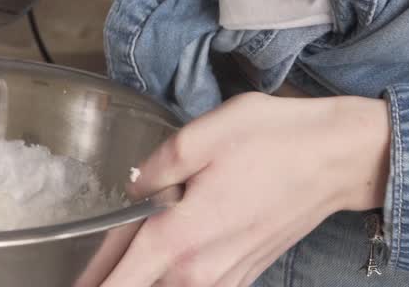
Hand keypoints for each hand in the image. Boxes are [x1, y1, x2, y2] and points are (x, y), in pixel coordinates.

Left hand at [103, 93, 391, 286]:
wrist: (336, 158)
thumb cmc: (273, 140)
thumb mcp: (203, 136)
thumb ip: (155, 168)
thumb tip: (131, 188)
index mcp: (181, 236)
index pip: (118, 279)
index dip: (90, 285)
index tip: (72, 286)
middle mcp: (201, 271)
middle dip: (112, 279)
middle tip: (87, 273)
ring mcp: (225, 279)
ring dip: (145, 279)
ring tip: (123, 262)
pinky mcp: (244, 276)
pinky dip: (174, 282)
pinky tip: (166, 265)